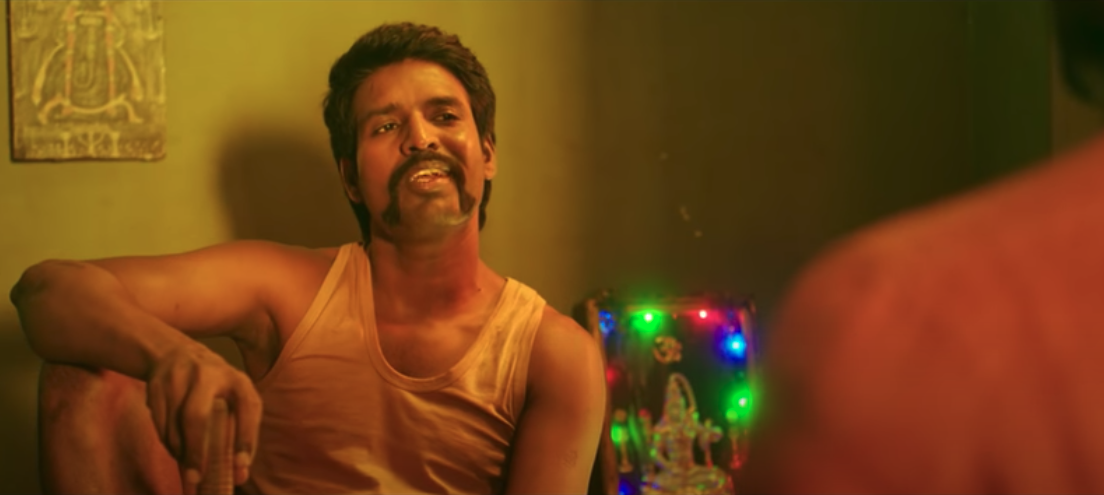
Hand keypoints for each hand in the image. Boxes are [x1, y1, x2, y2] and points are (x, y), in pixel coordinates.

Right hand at [145, 343, 261, 494]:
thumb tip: (240, 475)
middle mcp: (208, 375)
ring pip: (173, 424)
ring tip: (187, 465)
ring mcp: (178, 378)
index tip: (240, 466)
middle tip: (196, 477)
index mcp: (236, 379)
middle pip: (196, 417)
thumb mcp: (233, 394)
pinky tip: (175, 448)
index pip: (246, 410)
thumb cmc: (214, 384)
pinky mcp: (157, 384)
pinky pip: (159, 422)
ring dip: (179, 450)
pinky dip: (167, 441)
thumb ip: (240, 429)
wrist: (175, 352)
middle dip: (195, 451)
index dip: (245, 438)